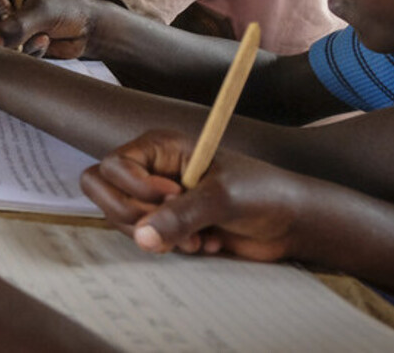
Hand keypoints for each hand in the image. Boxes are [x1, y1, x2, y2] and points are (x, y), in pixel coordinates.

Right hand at [0, 0, 101, 57]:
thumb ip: (17, 25)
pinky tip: (43, 43)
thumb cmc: (68, 7)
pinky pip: (1, 51)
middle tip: (14, 29)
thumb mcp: (43, 11)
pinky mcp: (7, 42)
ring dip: (13, 41)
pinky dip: (24, 51)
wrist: (87, 29)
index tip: (7, 12)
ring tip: (41, 36)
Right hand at [80, 129, 304, 262]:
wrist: (290, 222)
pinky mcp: (168, 224)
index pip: (112, 166)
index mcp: (159, 147)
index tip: (172, 196)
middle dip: (135, 215)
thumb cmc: (262, 192)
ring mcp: (156, 198)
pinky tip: (204, 241)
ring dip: (157, 235)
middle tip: (171, 222)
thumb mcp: (221, 198)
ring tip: (196, 236)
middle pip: (102, 191)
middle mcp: (151, 170)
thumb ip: (179, 216)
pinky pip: (145, 239)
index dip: (134, 188)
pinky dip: (171, 246)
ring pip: (122, 219)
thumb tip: (142, 237)